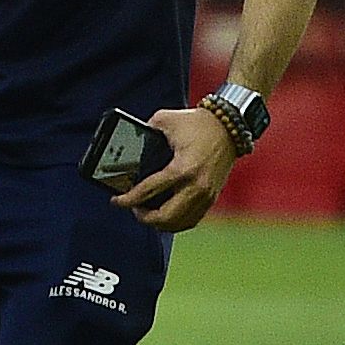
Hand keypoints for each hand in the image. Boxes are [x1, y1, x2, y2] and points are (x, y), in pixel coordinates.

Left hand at [111, 107, 242, 231]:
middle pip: (165, 217)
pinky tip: (165, 216)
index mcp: (182, 169)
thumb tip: (128, 147)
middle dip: (144, 217)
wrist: (228, 127)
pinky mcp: (212, 198)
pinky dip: (176, 222)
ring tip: (146, 213)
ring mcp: (206, 195)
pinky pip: (192, 219)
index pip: (149, 191)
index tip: (116, 201)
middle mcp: (196, 186)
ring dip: (160, 223)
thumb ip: (144, 133)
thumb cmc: (195, 123)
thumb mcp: (164, 120)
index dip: (128, 199)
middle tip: (132, 208)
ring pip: (180, 223)